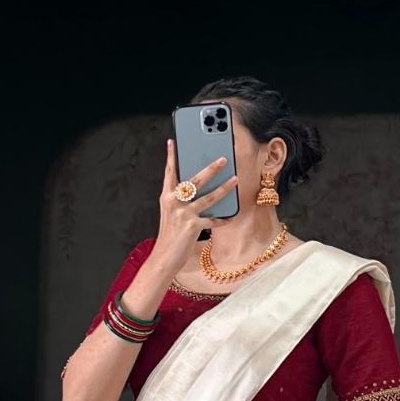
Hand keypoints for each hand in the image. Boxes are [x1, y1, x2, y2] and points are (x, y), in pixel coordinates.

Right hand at [153, 139, 239, 267]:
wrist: (164, 258)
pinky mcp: (193, 226)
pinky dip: (224, 218)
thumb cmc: (169, 236)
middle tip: (223, 158)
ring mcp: (184, 214)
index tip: (174, 141)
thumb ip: (180, 200)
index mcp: (167, 197)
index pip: (170, 172)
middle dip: (211, 168)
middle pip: (195, 180)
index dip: (172, 156)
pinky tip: (233, 215)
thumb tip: (196, 188)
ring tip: (235, 179)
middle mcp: (174, 202)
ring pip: (208, 197)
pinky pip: (213, 219)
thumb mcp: (170, 214)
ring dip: (224, 188)